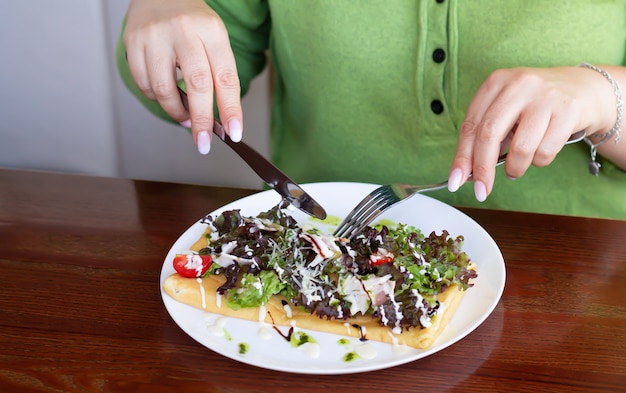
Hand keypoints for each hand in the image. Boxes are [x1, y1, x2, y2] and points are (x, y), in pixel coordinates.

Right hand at [123, 0, 242, 153]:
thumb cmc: (193, 25)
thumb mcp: (215, 41)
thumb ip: (219, 77)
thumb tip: (220, 121)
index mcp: (212, 31)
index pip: (225, 77)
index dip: (231, 109)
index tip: (234, 134)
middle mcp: (183, 31)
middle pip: (197, 85)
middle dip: (202, 120)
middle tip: (203, 142)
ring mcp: (155, 36)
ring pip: (164, 89)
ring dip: (176, 112)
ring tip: (184, 116)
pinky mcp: (132, 42)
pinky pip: (144, 84)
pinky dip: (156, 98)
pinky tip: (165, 94)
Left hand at [447, 66, 616, 200]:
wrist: (586, 89)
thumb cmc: (537, 105)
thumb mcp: (508, 110)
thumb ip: (486, 136)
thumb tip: (465, 174)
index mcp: (496, 82)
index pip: (470, 125)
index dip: (461, 156)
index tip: (455, 181)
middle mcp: (519, 84)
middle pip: (489, 134)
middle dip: (482, 168)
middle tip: (481, 190)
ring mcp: (545, 96)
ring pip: (520, 148)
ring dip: (515, 168)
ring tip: (516, 167)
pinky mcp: (568, 110)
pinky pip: (545, 151)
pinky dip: (539, 161)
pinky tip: (541, 152)